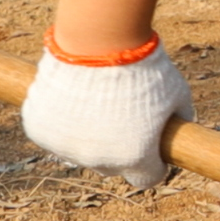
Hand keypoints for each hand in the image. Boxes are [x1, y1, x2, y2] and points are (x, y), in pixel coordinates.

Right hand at [22, 38, 192, 186]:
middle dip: (121, 147)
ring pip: (81, 150)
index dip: (154, 162)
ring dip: (90, 134)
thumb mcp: (177, 94)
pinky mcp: (39, 130)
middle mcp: (99, 160)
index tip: (154, 145)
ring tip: (97, 100)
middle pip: (113, 166)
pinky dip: (62, 120)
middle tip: (124, 117)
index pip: (148, 177)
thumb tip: (179, 130)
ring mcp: (65, 147)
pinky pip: (55, 133)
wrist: (98, 43)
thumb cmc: (144, 68)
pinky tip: (72, 97)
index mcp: (136, 158)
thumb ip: (180, 118)